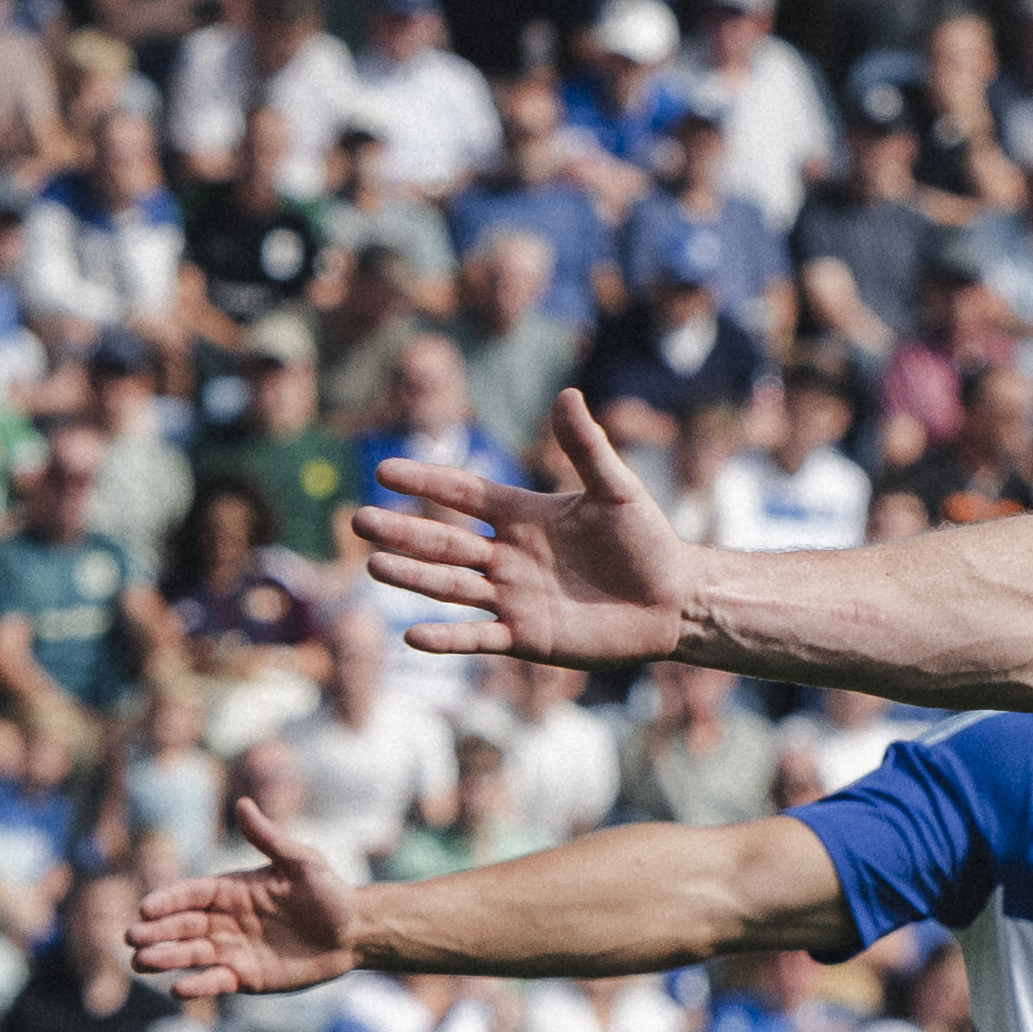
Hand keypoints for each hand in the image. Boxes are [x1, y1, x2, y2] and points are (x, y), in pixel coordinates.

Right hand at [133, 805, 365, 1006]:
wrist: (354, 932)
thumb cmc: (328, 892)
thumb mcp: (301, 862)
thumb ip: (269, 839)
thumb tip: (242, 803)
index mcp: (230, 890)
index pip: (190, 894)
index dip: (168, 901)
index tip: (146, 908)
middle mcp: (224, 920)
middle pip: (182, 926)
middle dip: (156, 932)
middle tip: (131, 938)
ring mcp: (232, 949)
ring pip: (190, 954)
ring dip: (165, 959)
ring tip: (142, 963)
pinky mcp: (244, 976)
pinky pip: (215, 981)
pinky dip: (197, 986)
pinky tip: (178, 990)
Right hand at [347, 390, 692, 669]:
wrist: (674, 601)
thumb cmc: (647, 541)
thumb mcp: (616, 491)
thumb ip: (587, 447)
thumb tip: (568, 393)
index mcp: (524, 515)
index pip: (463, 494)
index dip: (426, 481)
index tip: (384, 471)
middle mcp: (509, 555)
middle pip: (444, 541)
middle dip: (403, 530)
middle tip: (358, 520)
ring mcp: (513, 596)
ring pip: (452, 586)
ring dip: (414, 577)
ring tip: (375, 565)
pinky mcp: (527, 636)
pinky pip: (479, 637)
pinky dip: (448, 637)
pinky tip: (413, 635)